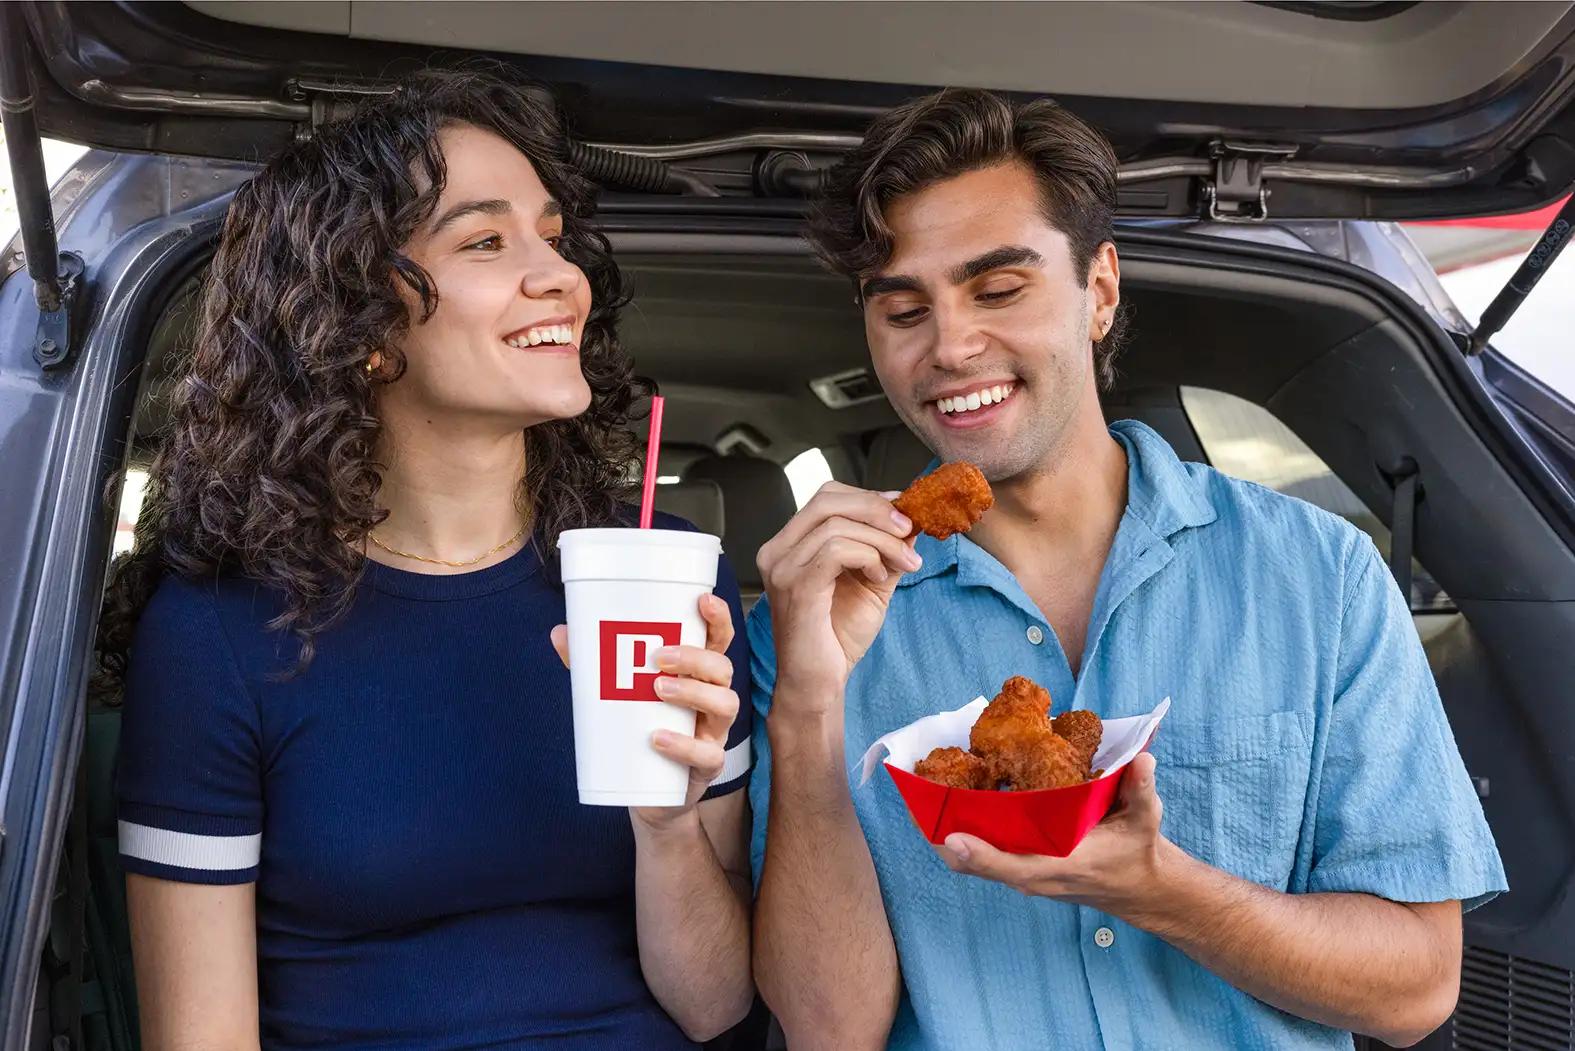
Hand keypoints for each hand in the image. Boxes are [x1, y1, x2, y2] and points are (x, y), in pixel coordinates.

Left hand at [550, 593, 740, 831]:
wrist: (647, 795)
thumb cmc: (639, 731)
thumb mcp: (616, 695)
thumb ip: (592, 665)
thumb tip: (561, 632)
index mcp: (697, 675)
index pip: (718, 641)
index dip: (717, 619)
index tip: (703, 600)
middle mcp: (713, 699)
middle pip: (723, 669)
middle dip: (695, 658)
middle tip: (657, 656)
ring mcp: (714, 733)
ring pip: (725, 704)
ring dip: (693, 692)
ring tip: (657, 688)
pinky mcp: (707, 766)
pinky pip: (709, 754)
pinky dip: (684, 745)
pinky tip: (658, 739)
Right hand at [755, 482, 921, 711]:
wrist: (818, 683)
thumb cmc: (836, 638)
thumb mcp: (870, 582)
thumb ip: (885, 549)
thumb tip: (910, 518)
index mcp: (789, 545)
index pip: (827, 497)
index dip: (868, 498)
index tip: (903, 512)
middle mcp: (777, 551)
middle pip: (828, 500)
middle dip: (877, 510)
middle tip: (909, 530)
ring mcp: (782, 568)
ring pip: (837, 525)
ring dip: (882, 540)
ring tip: (902, 564)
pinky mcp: (796, 588)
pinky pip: (836, 550)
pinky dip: (867, 556)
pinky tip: (877, 577)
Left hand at [937, 753, 1174, 919]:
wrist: (1139, 887)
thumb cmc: (1138, 851)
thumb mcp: (1146, 819)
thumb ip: (1141, 789)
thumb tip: (1143, 760)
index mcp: (1061, 866)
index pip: (1015, 868)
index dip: (981, 856)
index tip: (951, 836)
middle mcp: (1033, 875)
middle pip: (973, 866)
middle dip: (940, 835)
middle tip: (915, 795)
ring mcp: (1022, 872)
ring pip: (968, 861)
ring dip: (940, 831)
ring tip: (918, 791)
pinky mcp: (1018, 865)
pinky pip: (977, 852)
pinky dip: (956, 830)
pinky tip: (944, 798)